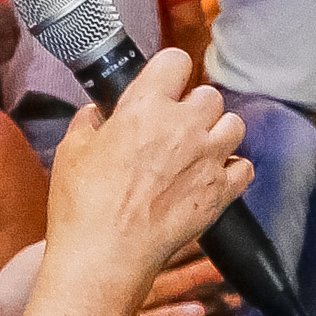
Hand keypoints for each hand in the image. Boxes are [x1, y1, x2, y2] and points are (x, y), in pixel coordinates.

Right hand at [48, 50, 251, 293]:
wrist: (105, 254)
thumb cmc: (83, 204)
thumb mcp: (71, 150)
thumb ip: (90, 122)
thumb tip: (97, 112)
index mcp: (146, 107)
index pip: (176, 61)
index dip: (170, 70)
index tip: (165, 82)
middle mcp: (184, 125)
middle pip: (209, 95)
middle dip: (193, 107)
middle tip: (174, 126)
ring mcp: (208, 158)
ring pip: (234, 124)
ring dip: (218, 132)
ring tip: (198, 149)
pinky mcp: (221, 191)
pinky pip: (244, 167)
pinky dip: (232, 169)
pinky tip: (212, 176)